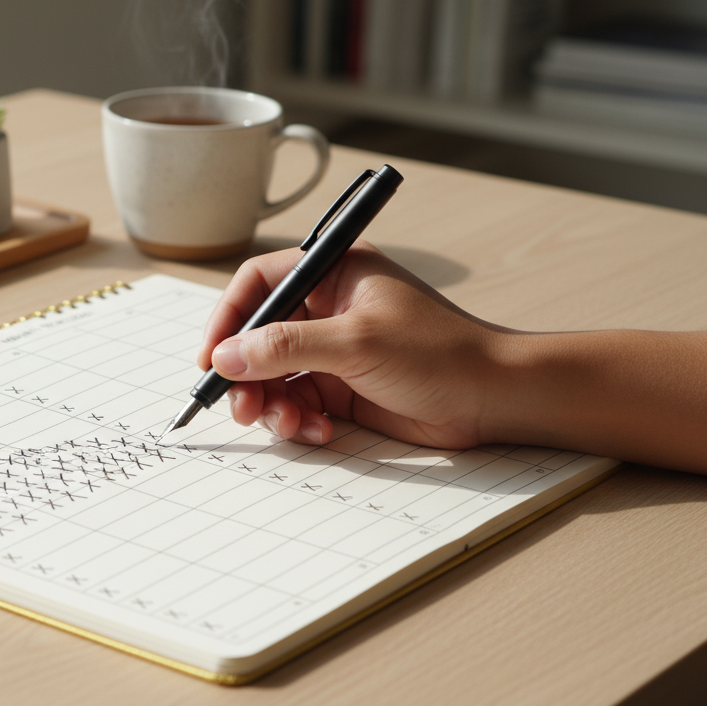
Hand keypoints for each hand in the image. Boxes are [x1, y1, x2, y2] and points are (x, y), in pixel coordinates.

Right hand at [198, 241, 507, 448]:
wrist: (494, 399)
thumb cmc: (441, 353)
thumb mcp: (356, 342)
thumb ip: (286, 347)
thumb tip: (227, 356)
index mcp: (333, 274)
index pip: (259, 283)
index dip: (229, 318)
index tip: (212, 356)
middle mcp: (327, 308)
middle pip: (257, 335)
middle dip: (245, 373)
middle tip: (239, 405)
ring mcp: (332, 350)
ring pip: (272, 376)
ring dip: (269, 403)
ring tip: (284, 423)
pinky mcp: (340, 388)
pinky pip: (296, 403)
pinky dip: (296, 421)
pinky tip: (318, 431)